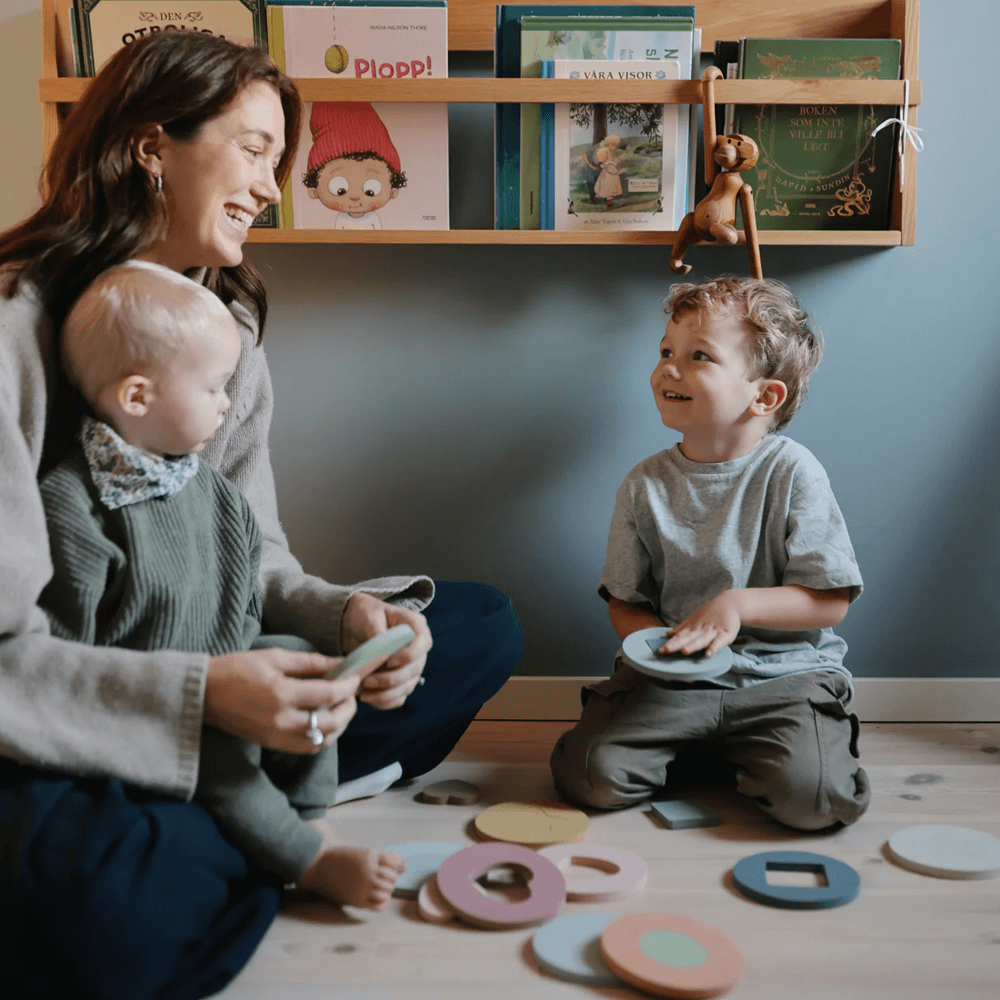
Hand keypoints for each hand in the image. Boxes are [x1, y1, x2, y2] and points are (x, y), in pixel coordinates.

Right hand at [204, 647, 360, 752]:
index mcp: (282, 694)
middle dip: (348, 708)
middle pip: (331, 723)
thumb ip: (310, 662)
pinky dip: (322, 737)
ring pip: (322, 741)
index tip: (356, 676)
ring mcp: (277, 737)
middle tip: (351, 694)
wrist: (203, 694)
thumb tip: (339, 663)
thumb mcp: (274, 657)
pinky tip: (324, 721)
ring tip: (341, 708)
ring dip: (339, 726)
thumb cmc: (236, 669)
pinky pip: (307, 748)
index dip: (348, 685)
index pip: (329, 694)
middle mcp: (282, 721)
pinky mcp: (272, 744)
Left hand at [341, 592, 432, 709]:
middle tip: (367, 681)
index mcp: (415, 626)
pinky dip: (385, 701)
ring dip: (387, 694)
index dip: (409, 656)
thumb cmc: (364, 613)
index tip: (389, 662)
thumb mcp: (369, 615)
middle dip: (391, 679)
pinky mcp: (401, 680)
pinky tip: (369, 698)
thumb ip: (377, 632)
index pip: (422, 643)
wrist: (354, 624)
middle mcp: (418, 648)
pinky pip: (399, 697)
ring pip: (407, 686)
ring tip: (364, 694)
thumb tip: (382, 654)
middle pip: (415, 670)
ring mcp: (411, 666)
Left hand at [660, 591, 740, 657]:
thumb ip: (682, 629)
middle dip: (676, 644)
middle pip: (687, 638)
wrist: (729, 603)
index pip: (679, 637)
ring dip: (693, 645)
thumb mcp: (694, 620)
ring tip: (684, 651)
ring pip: (701, 640)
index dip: (670, 643)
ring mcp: (713, 632)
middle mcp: (701, 630)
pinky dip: (714, 648)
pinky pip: (719, 642)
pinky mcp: (726, 634)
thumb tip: (668, 634)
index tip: (660, 650)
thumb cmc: (710, 614)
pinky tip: (709, 654)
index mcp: (693, 628)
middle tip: (666, 650)